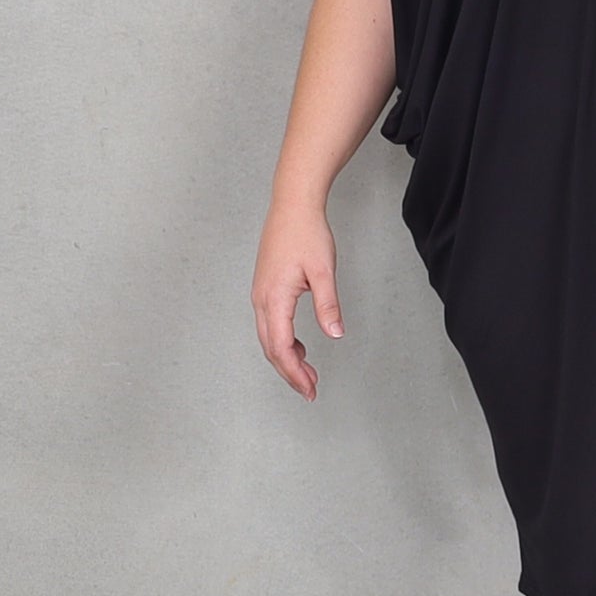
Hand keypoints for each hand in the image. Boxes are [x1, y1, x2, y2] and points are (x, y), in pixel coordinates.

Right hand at [251, 195, 344, 401]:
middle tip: (310, 390)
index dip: (294, 372)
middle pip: (270, 347)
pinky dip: (283, 341)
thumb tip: (335, 333)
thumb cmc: (307, 233)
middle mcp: (261, 299)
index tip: (310, 388)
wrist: (292, 206)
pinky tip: (300, 345)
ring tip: (308, 373)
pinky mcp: (265, 288)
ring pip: (268, 337)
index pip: (280, 346)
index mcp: (274, 297)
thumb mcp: (324, 271)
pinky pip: (269, 323)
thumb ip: (328, 305)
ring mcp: (261, 293)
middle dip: (290, 372)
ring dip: (286, 357)